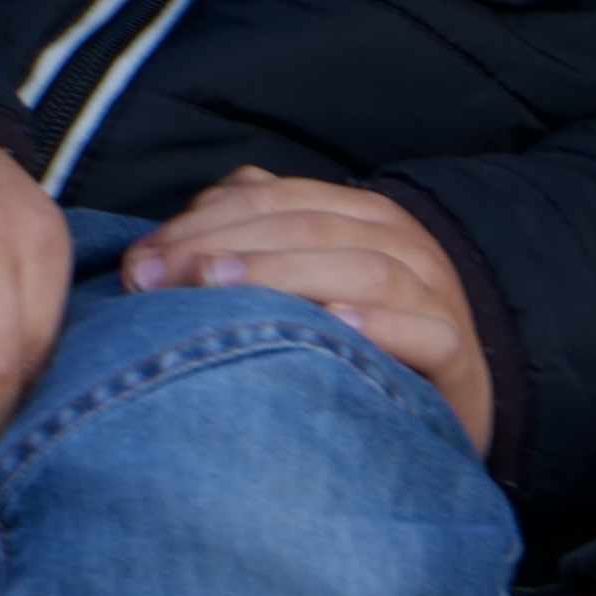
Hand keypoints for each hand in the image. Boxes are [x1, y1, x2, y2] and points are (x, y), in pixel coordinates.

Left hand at [127, 167, 493, 455]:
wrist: (453, 398)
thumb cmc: (359, 341)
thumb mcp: (308, 280)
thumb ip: (248, 244)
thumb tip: (162, 247)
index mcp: (360, 215)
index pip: (275, 198)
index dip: (203, 222)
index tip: (140, 264)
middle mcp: (401, 243)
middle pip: (311, 226)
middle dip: (229, 248)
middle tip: (162, 281)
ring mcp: (435, 295)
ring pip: (368, 269)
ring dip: (290, 274)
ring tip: (224, 289)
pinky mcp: (456, 354)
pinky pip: (426, 333)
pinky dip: (381, 326)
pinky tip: (336, 327)